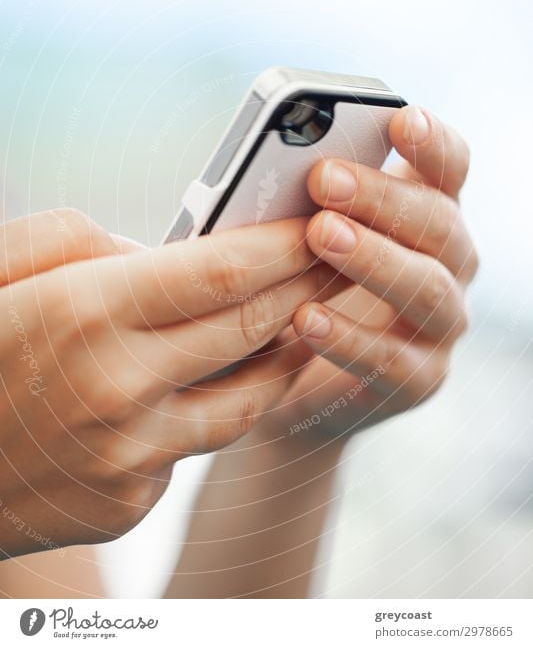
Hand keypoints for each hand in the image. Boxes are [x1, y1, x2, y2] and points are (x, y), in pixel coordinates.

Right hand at [0, 209, 339, 556]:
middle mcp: (117, 389)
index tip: (317, 224)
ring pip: (246, 398)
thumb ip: (81, 240)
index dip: (282, 244)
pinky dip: (221, 404)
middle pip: (251, 329)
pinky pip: (196, 443)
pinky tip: (232, 377)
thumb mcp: (3, 266)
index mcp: (84, 314)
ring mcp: (127, 457)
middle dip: (306, 287)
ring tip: (313, 316)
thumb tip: (154, 252)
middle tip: (337, 258)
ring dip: (289, 353)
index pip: (222, 272)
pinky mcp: (127, 502)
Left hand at [250, 106, 477, 443]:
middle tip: (324, 178)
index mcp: (426, 212)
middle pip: (438, 221)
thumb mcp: (302, 233)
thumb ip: (305, 201)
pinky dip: (350, 337)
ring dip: (373, 258)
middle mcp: (448, 262)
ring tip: (318, 236)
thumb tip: (268, 161)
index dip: (431, 142)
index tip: (400, 120)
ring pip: (428, 287)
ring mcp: (441, 323)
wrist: (293, 378)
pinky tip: (305, 317)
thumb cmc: (298, 282)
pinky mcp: (418, 378)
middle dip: (382, 198)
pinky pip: (393, 360)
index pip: (449, 166)